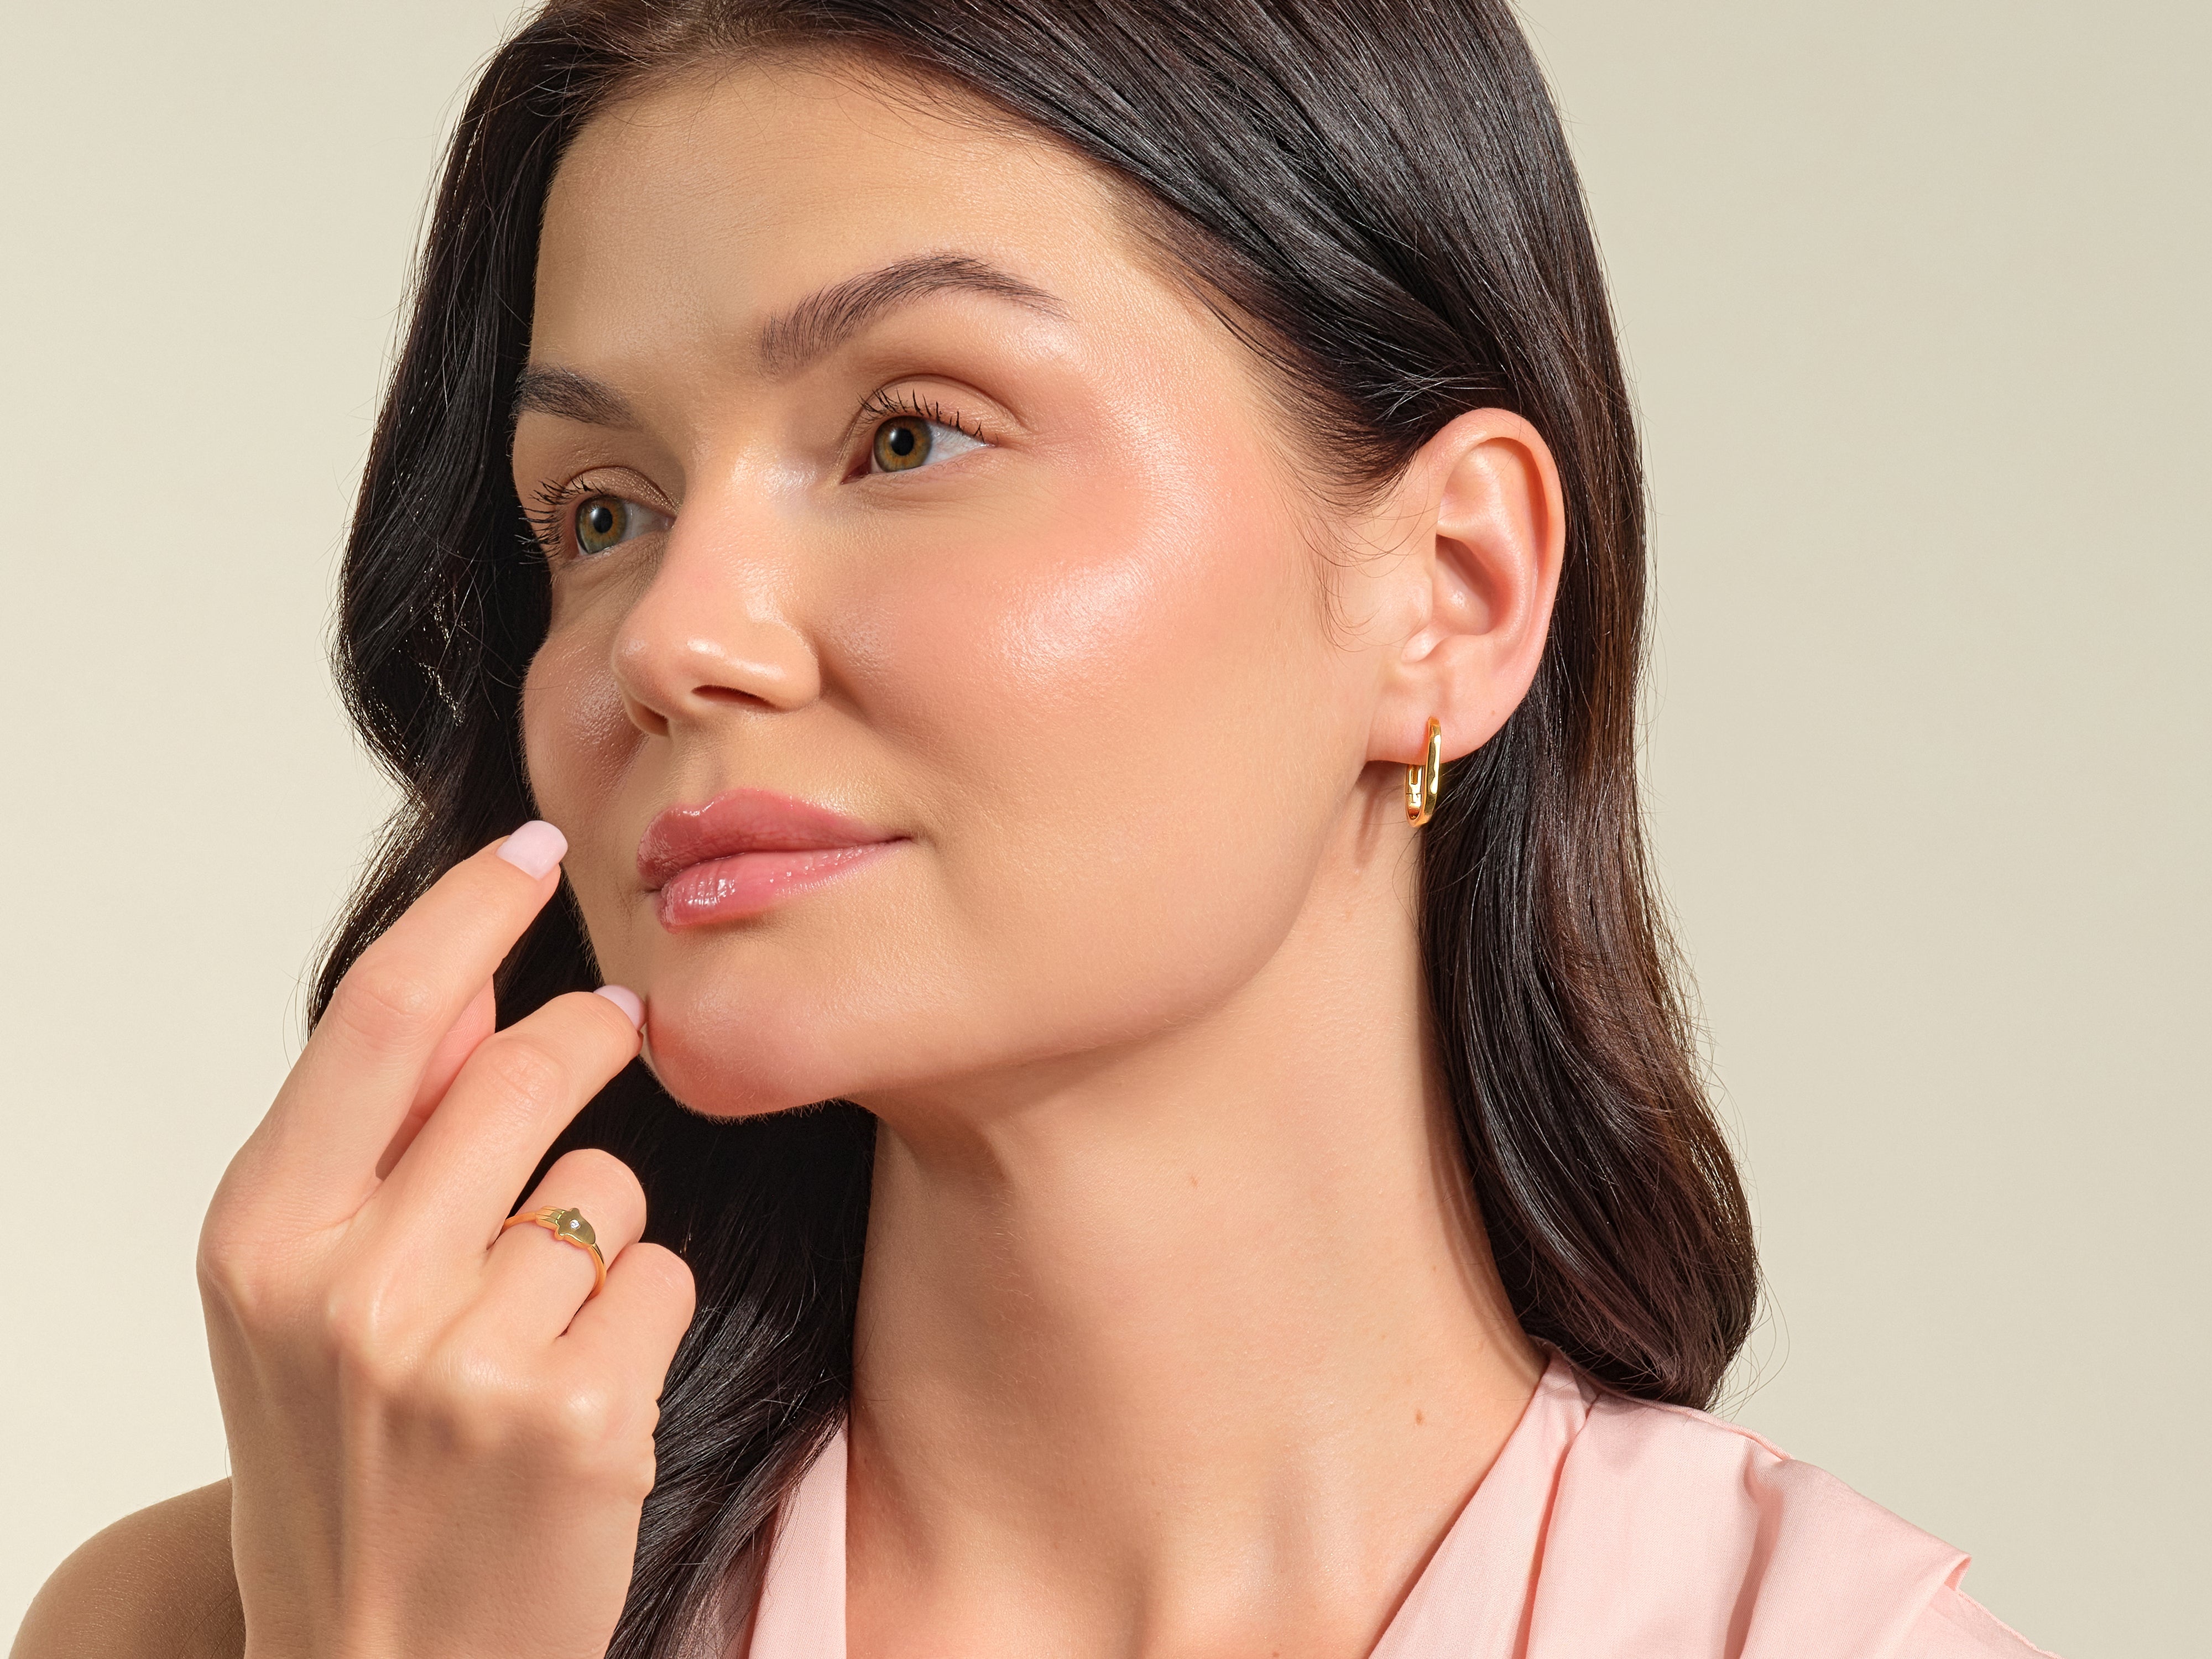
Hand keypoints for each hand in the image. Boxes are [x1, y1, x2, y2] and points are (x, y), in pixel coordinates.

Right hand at [197, 823, 695, 1658]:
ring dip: (598, 1231)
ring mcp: (460, 1357)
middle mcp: (345, 1288)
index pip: (380, 1016)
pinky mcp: (574, 1419)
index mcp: (258, 1237)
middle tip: (612, 1032)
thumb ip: (371, 1140)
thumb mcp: (298, 1296)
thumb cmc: (348, 1463)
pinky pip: (658, 1275)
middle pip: (526, 1069)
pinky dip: (637, 1318)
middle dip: (590, 1037)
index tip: (535, 845)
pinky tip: (579, 1397)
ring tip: (534, 1332)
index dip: (470, 909)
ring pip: (609, 1182)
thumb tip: (457, 986)